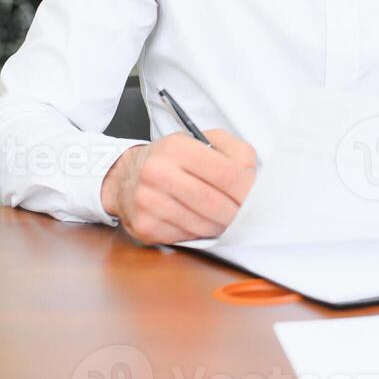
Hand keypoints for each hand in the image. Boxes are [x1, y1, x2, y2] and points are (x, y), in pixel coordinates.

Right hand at [101, 131, 256, 244]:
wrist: (125, 176)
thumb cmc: (173, 159)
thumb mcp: (204, 141)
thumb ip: (236, 153)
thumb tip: (252, 181)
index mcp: (176, 147)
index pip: (226, 173)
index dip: (246, 189)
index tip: (253, 196)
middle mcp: (157, 173)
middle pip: (215, 203)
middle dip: (236, 213)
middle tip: (244, 214)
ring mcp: (147, 201)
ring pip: (202, 224)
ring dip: (220, 226)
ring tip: (223, 218)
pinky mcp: (144, 226)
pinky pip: (186, 237)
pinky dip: (200, 233)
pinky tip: (199, 222)